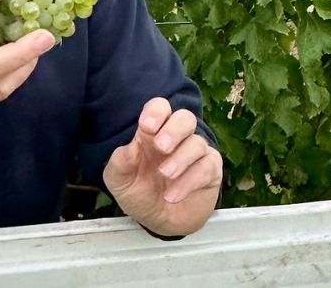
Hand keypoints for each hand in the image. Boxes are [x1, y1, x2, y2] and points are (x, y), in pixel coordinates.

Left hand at [103, 98, 222, 236]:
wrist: (159, 222)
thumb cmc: (140, 193)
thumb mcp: (120, 180)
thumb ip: (120, 162)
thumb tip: (131, 147)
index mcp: (154, 133)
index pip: (160, 108)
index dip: (156, 112)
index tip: (147, 126)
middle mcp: (177, 138)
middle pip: (185, 118)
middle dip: (174, 130)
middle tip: (161, 147)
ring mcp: (196, 154)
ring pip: (197, 143)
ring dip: (180, 159)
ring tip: (165, 175)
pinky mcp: (211, 172)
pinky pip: (207, 167)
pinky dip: (190, 181)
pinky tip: (173, 195)